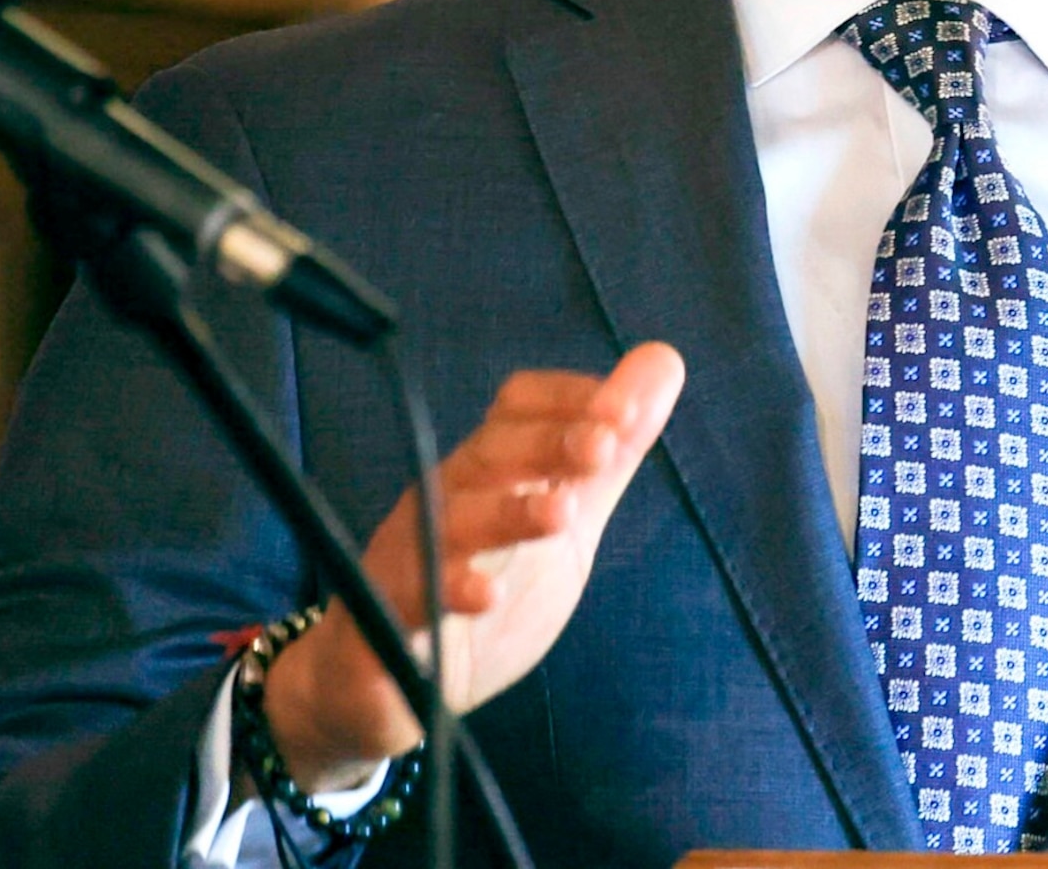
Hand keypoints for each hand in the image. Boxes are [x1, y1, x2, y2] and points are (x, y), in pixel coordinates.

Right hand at [262, 342, 685, 788]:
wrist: (383, 688)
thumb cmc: (480, 589)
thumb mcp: (564, 521)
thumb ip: (611, 454)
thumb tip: (664, 359)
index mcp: (487, 472)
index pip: (517, 408)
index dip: (568, 400)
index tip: (625, 412)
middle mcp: (444, 501)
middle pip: (489, 453)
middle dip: (549, 444)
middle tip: (605, 446)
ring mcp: (410, 558)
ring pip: (449, 521)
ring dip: (507, 512)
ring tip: (560, 514)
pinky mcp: (385, 621)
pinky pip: (409, 599)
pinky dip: (446, 593)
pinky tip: (487, 595)